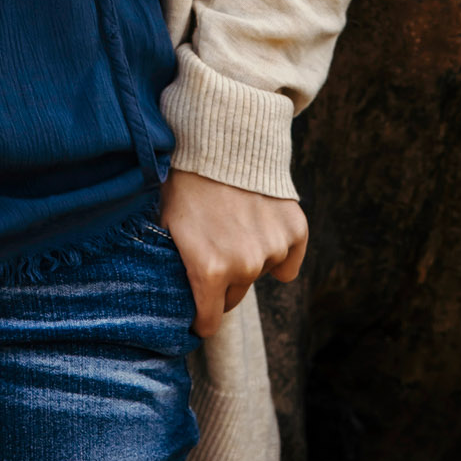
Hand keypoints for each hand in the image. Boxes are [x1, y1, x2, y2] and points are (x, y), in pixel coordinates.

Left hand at [157, 168, 308, 338]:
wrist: (221, 139)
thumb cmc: (185, 182)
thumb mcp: (165, 226)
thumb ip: (174, 266)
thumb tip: (169, 296)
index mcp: (208, 271)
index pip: (209, 321)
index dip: (201, 316)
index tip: (198, 309)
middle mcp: (244, 266)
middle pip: (235, 297)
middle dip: (223, 282)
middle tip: (213, 247)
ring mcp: (272, 248)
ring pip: (260, 272)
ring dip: (249, 257)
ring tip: (233, 222)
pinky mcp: (295, 230)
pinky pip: (288, 260)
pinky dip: (279, 249)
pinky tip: (260, 223)